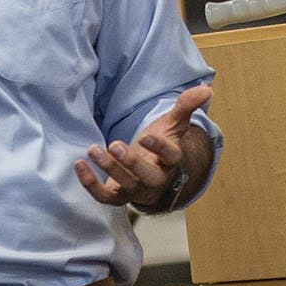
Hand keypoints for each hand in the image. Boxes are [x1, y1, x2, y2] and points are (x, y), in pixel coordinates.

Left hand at [75, 87, 211, 209]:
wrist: (152, 171)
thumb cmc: (161, 146)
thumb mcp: (173, 125)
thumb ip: (186, 106)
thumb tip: (206, 89)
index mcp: (171, 161)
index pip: (170, 156)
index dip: (158, 148)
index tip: (146, 136)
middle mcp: (156, 179)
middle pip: (146, 177)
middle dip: (130, 163)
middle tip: (114, 145)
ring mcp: (136, 190)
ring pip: (125, 186)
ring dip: (108, 169)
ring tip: (93, 150)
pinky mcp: (118, 197)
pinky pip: (104, 196)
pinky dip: (90, 184)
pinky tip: (79, 165)